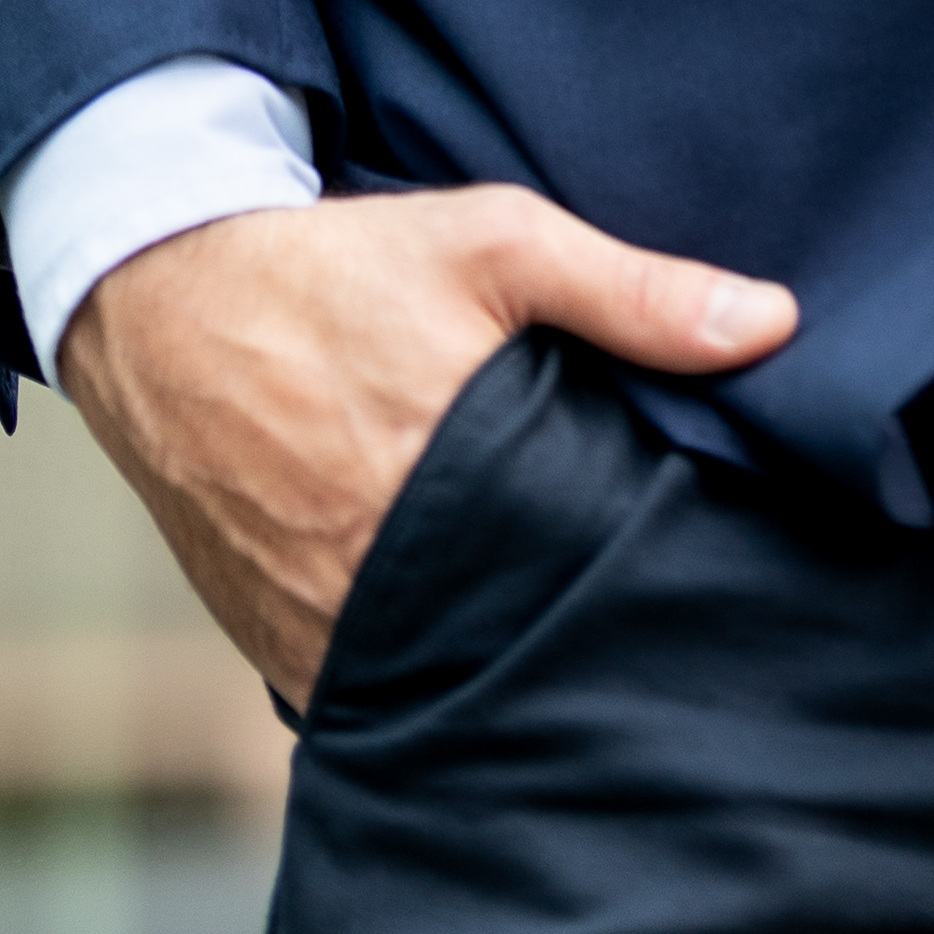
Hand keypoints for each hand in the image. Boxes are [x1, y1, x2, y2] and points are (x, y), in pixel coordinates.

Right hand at [58, 186, 794, 707]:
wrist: (158, 300)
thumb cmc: (336, 265)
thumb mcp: (495, 243)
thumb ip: (632, 290)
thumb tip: (774, 324)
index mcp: (444, 486)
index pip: (580, 581)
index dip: (636, 588)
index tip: (686, 584)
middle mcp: (374, 582)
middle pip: (515, 646)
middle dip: (571, 637)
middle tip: (631, 624)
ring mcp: (313, 629)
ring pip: (438, 680)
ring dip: (488, 661)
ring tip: (548, 636)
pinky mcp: (270, 649)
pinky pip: (364, 690)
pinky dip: (411, 671)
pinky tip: (458, 642)